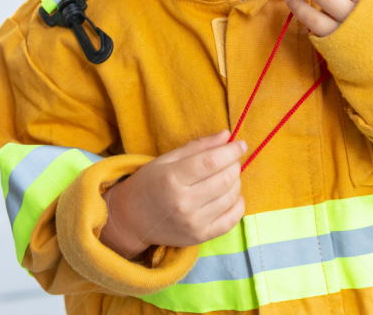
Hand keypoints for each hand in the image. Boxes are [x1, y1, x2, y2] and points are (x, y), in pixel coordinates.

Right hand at [100, 130, 246, 257]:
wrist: (132, 219)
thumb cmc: (150, 182)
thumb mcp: (168, 158)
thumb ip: (199, 146)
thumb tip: (227, 135)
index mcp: (173, 178)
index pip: (211, 162)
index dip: (231, 151)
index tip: (240, 144)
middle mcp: (184, 203)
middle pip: (224, 179)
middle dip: (235, 164)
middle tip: (232, 158)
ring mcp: (193, 223)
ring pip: (231, 197)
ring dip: (236, 181)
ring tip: (228, 174)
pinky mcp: (200, 238)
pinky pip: (231, 220)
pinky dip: (238, 203)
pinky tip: (231, 194)